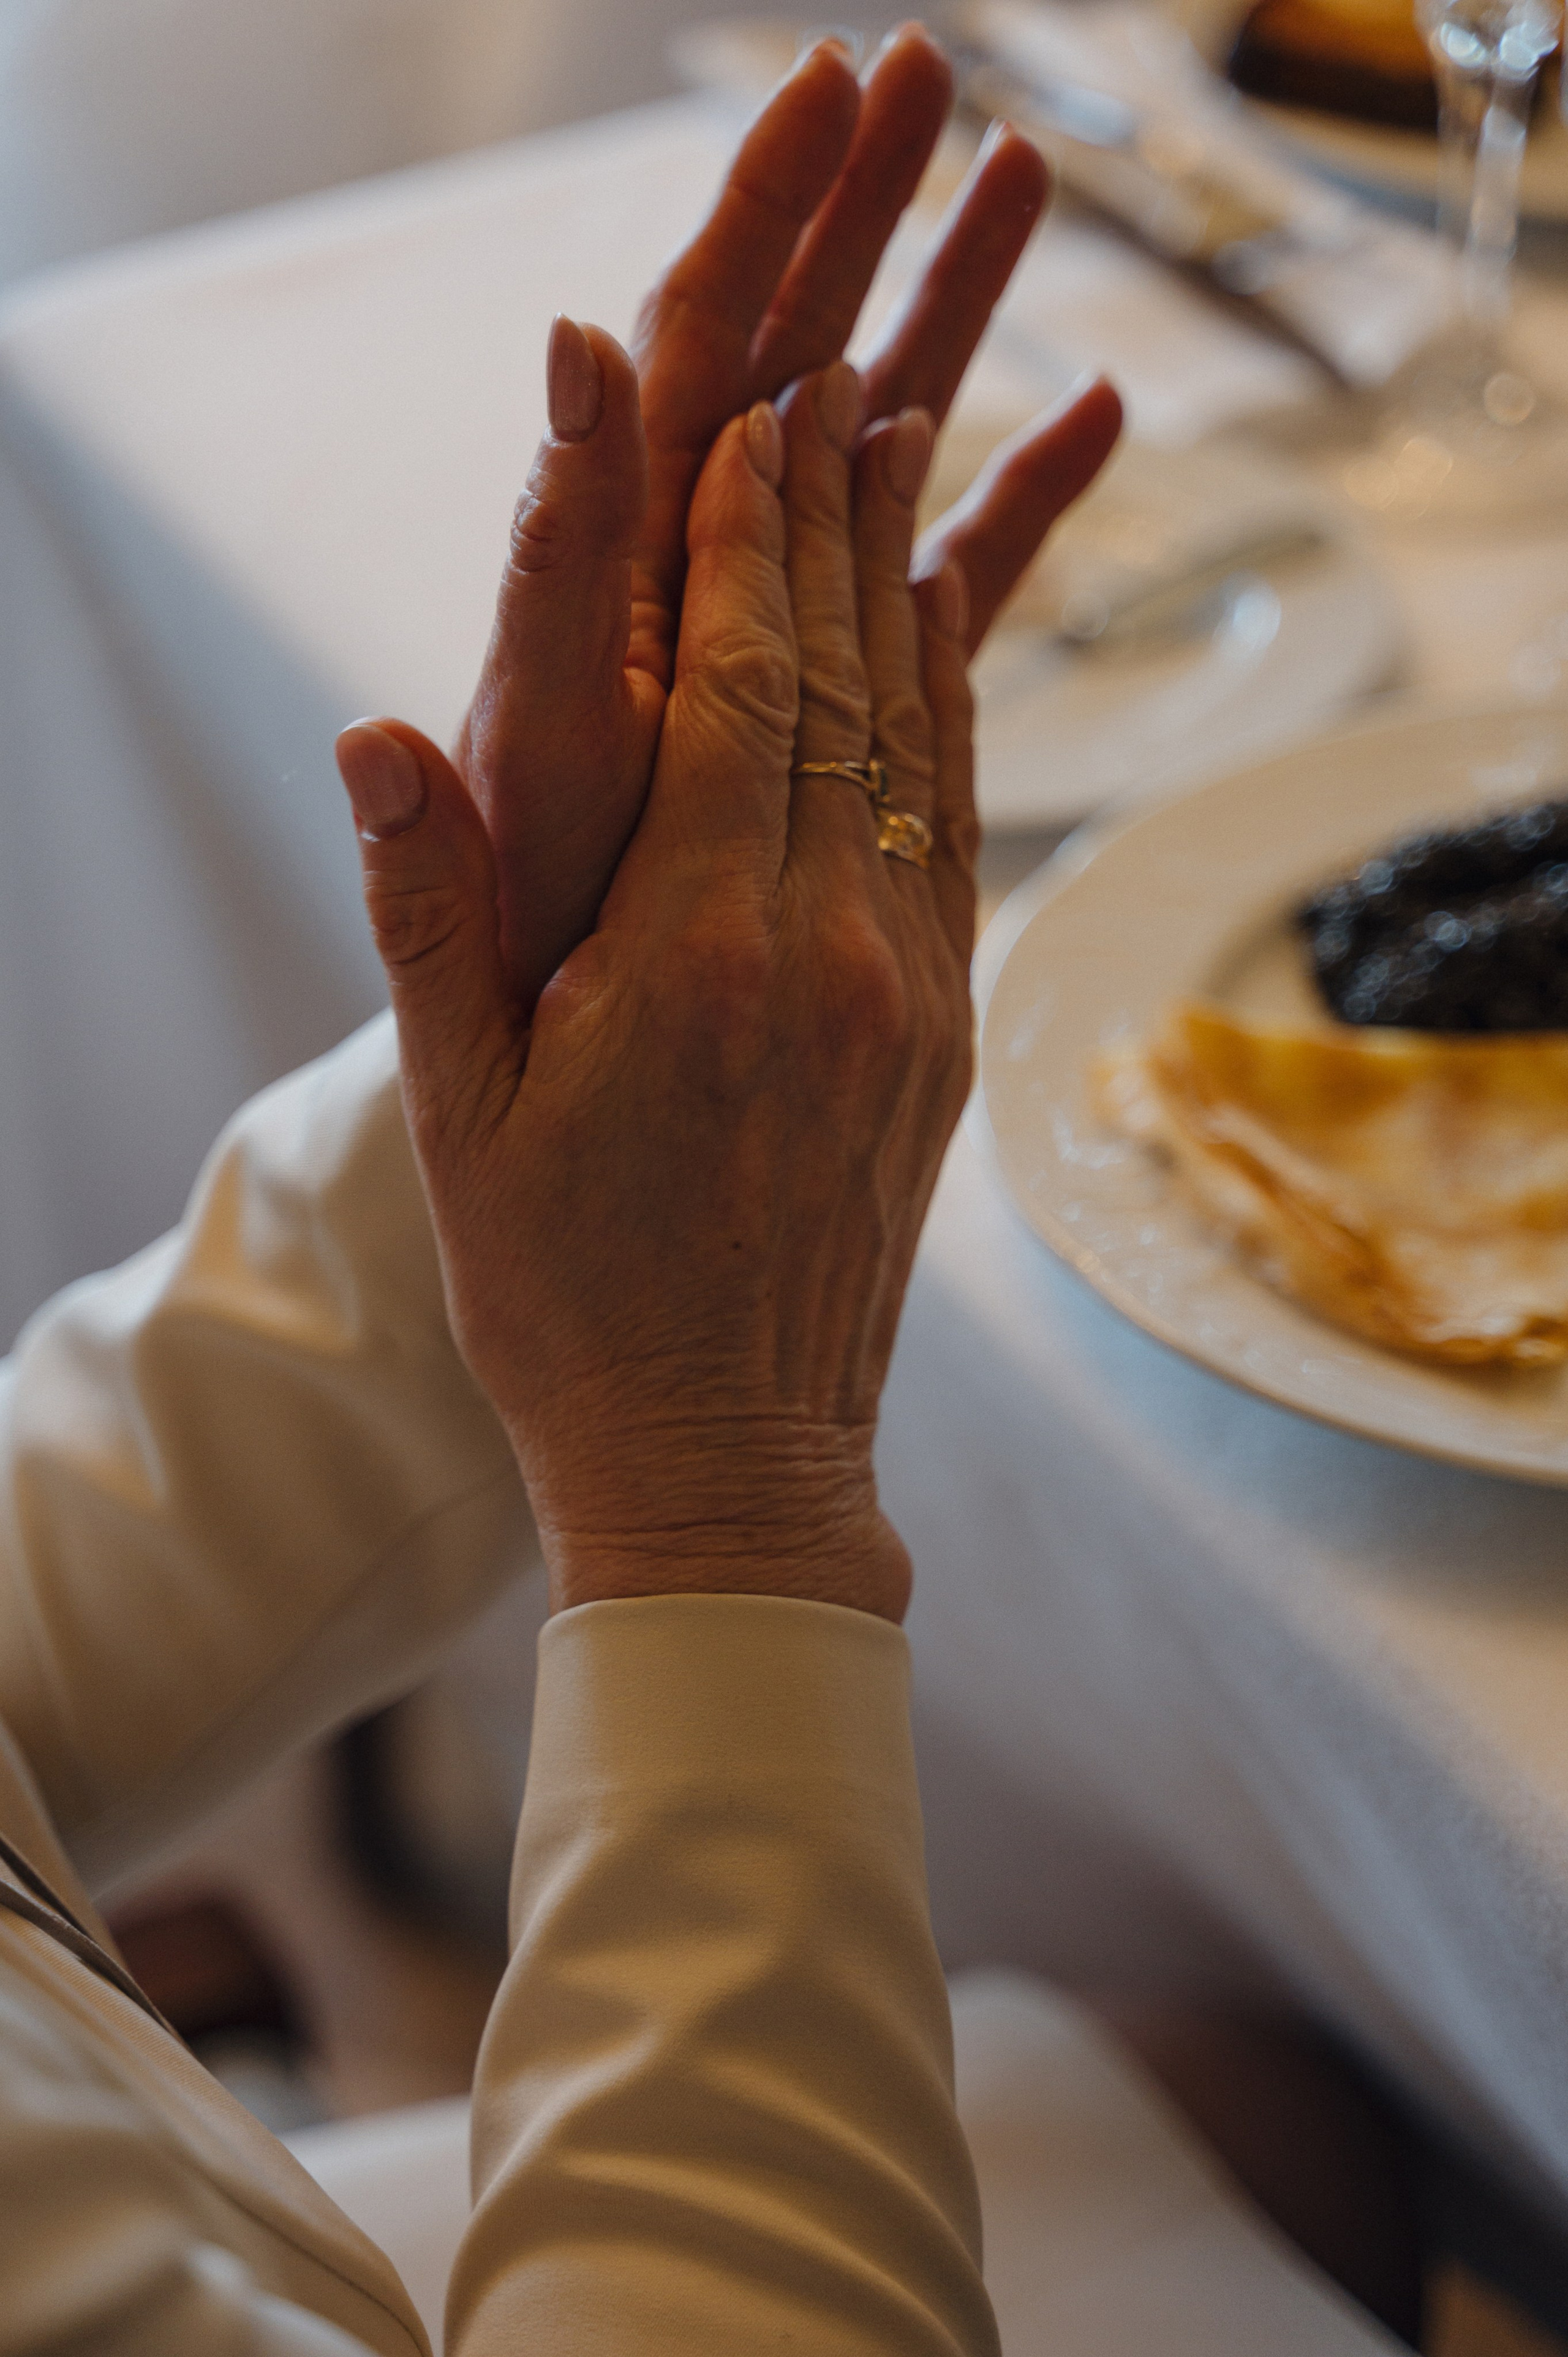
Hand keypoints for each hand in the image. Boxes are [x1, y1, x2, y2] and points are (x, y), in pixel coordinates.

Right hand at [337, 358, 974, 1623]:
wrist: (726, 1457)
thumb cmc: (567, 1295)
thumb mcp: (462, 1112)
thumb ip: (430, 911)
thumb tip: (372, 732)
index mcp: (699, 957)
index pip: (741, 690)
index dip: (752, 539)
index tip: (763, 411)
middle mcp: (831, 957)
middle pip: (846, 686)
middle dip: (837, 522)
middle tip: (843, 382)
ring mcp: (910, 998)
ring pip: (923, 747)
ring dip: (907, 590)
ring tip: (910, 455)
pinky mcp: (945, 1038)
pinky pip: (958, 836)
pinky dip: (948, 717)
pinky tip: (939, 641)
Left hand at [455, 26, 1120, 1008]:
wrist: (585, 1040)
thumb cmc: (544, 908)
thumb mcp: (540, 735)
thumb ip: (554, 564)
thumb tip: (571, 348)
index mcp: (629, 559)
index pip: (694, 340)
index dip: (761, 210)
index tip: (828, 86)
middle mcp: (702, 572)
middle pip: (790, 349)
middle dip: (859, 209)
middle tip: (931, 76)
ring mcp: (784, 630)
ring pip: (878, 438)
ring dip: (949, 305)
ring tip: (1024, 177)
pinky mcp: (848, 702)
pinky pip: (945, 577)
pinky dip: (1015, 501)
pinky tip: (1096, 417)